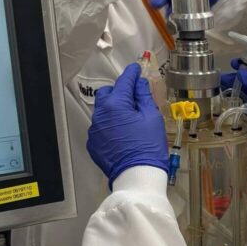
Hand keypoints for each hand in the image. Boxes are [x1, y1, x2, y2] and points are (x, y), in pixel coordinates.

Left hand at [87, 63, 167, 186]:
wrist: (137, 176)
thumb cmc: (149, 146)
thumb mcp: (152, 118)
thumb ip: (144, 97)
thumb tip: (140, 84)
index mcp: (116, 104)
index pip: (124, 82)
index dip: (132, 74)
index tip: (136, 69)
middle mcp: (100, 114)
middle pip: (108, 94)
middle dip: (120, 92)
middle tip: (135, 98)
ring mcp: (94, 130)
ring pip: (103, 111)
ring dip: (114, 110)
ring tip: (129, 119)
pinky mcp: (93, 143)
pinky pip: (101, 127)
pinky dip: (110, 125)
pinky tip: (123, 134)